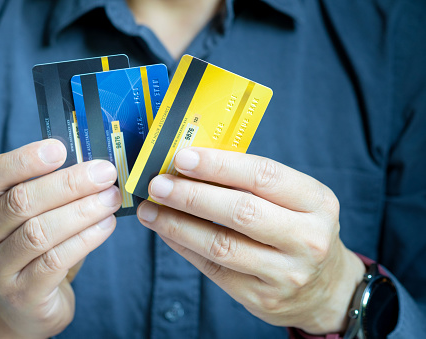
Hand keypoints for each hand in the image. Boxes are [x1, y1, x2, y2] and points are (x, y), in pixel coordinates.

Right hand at [0, 140, 120, 337]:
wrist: (27, 303)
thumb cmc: (35, 247)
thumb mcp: (32, 214)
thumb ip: (50, 188)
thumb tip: (91, 164)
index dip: (25, 159)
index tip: (60, 148)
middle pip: (21, 201)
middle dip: (69, 183)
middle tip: (104, 173)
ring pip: (40, 231)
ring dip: (82, 210)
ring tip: (111, 199)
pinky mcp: (22, 293)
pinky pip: (56, 260)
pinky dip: (86, 238)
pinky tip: (106, 225)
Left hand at [137, 147, 365, 333]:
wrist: (325, 288)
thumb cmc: (300, 231)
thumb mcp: (295, 200)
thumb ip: (252, 182)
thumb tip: (192, 165)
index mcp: (317, 202)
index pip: (264, 175)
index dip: (219, 165)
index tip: (183, 158)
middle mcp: (307, 238)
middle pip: (240, 211)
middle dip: (192, 195)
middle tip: (159, 184)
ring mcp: (286, 273)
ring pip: (221, 245)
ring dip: (178, 224)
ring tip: (151, 210)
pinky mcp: (262, 298)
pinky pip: (213, 269)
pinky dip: (184, 246)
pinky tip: (166, 231)